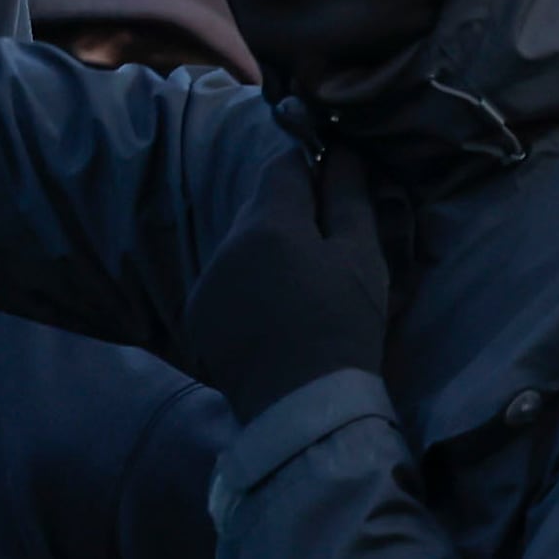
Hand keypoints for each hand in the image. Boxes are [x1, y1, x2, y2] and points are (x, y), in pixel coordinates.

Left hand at [180, 134, 391, 420]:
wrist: (305, 407)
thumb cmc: (345, 327)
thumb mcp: (362, 259)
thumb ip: (349, 198)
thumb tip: (342, 152)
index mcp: (268, 223)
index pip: (283, 165)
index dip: (311, 169)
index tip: (334, 189)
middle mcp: (227, 244)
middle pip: (259, 207)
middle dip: (290, 216)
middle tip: (327, 250)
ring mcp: (206, 282)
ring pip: (241, 246)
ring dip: (267, 253)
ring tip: (302, 290)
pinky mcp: (197, 317)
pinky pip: (225, 283)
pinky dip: (247, 289)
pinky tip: (275, 317)